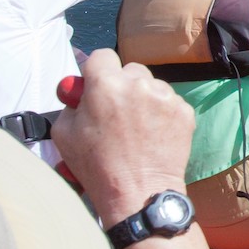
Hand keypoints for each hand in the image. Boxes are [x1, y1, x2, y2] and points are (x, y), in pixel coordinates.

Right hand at [49, 49, 194, 226]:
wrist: (138, 193)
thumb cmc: (98, 167)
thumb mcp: (64, 133)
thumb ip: (71, 104)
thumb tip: (79, 92)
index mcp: (105, 84)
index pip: (101, 56)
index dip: (96, 71)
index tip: (96, 85)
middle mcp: (138, 84)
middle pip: (130, 69)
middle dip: (122, 85)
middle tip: (116, 111)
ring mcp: (165, 96)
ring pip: (152, 85)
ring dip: (144, 98)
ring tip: (136, 128)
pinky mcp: (184, 111)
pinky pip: (169, 102)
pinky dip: (162, 114)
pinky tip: (153, 135)